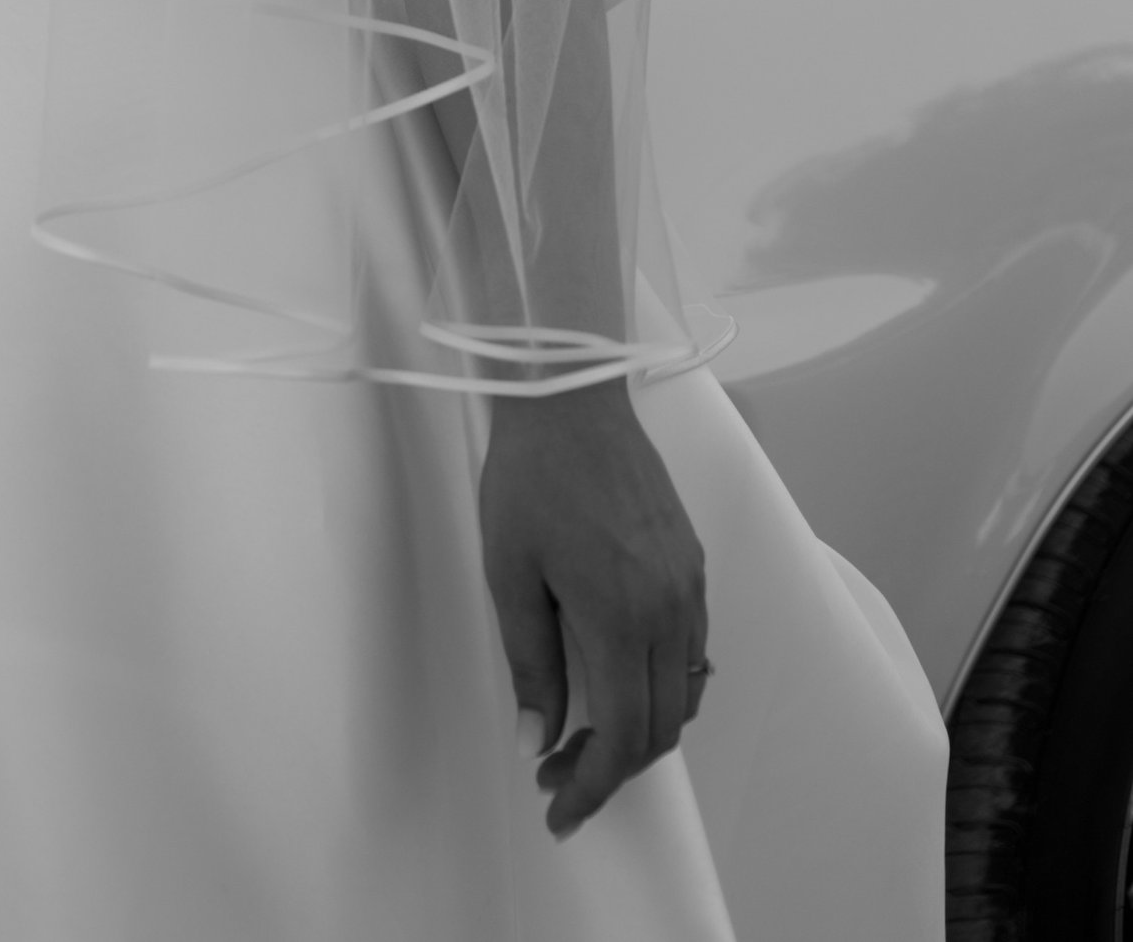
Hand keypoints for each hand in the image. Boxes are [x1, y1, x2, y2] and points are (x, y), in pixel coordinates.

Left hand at [478, 378, 708, 838]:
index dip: (594, 784)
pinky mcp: (692, 562)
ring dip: (643, 728)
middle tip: (559, 771)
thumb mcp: (509, 572)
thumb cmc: (530, 476)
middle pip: (663, 725)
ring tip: (586, 732)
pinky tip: (625, 679)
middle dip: (613, 766)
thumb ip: (530, 662)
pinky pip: (693, 649)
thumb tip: (538, 736)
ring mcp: (688, 585)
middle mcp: (670, 609)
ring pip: (684, 691)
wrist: (568, 396)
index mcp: (622, 617)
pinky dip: (665, 684)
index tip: (560, 806)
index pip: (626, 736)